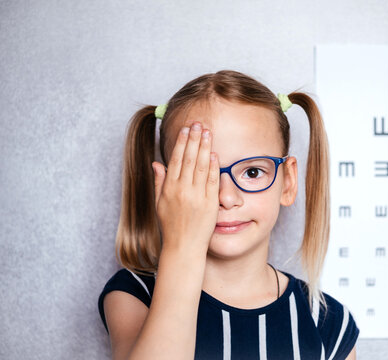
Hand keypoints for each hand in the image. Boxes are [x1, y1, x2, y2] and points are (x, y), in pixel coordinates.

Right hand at [151, 122, 219, 250]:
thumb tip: (157, 163)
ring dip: (205, 147)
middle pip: (189, 159)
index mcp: (169, 188)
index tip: (185, 129)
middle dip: (194, 139)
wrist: (183, 247)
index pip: (176, 160)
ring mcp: (197, 196)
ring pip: (201, 166)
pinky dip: (214, 166)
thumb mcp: (159, 203)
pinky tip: (215, 154)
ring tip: (208, 132)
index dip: (182, 143)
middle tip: (198, 124)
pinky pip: (212, 181)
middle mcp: (182, 190)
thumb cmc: (171, 226)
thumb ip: (159, 181)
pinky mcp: (209, 203)